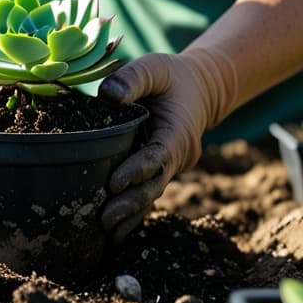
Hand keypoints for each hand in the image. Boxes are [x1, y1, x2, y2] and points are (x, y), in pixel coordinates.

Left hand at [98, 49, 236, 242]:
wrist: (198, 89)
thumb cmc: (172, 77)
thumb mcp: (154, 67)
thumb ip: (133, 78)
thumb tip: (108, 94)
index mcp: (177, 133)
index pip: (157, 156)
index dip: (136, 171)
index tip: (114, 183)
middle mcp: (177, 156)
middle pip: (154, 185)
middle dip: (130, 204)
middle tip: (104, 219)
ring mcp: (170, 167)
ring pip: (150, 194)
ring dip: (130, 215)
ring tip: (106, 233)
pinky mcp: (160, 171)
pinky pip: (146, 193)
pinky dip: (132, 214)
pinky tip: (114, 235)